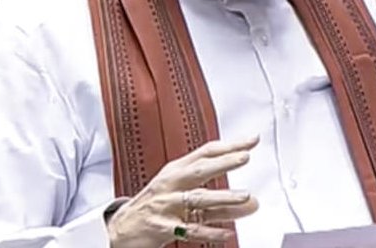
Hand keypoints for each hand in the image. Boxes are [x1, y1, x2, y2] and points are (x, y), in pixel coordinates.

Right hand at [107, 136, 259, 247]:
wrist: (122, 229)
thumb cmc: (158, 207)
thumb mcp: (188, 201)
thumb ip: (222, 203)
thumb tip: (253, 202)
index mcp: (176, 171)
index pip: (206, 153)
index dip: (229, 146)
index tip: (251, 141)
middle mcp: (171, 184)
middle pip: (199, 169)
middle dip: (223, 163)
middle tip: (245, 157)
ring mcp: (165, 204)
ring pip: (196, 198)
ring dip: (222, 197)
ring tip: (245, 197)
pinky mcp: (161, 226)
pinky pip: (189, 229)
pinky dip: (209, 232)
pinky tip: (226, 233)